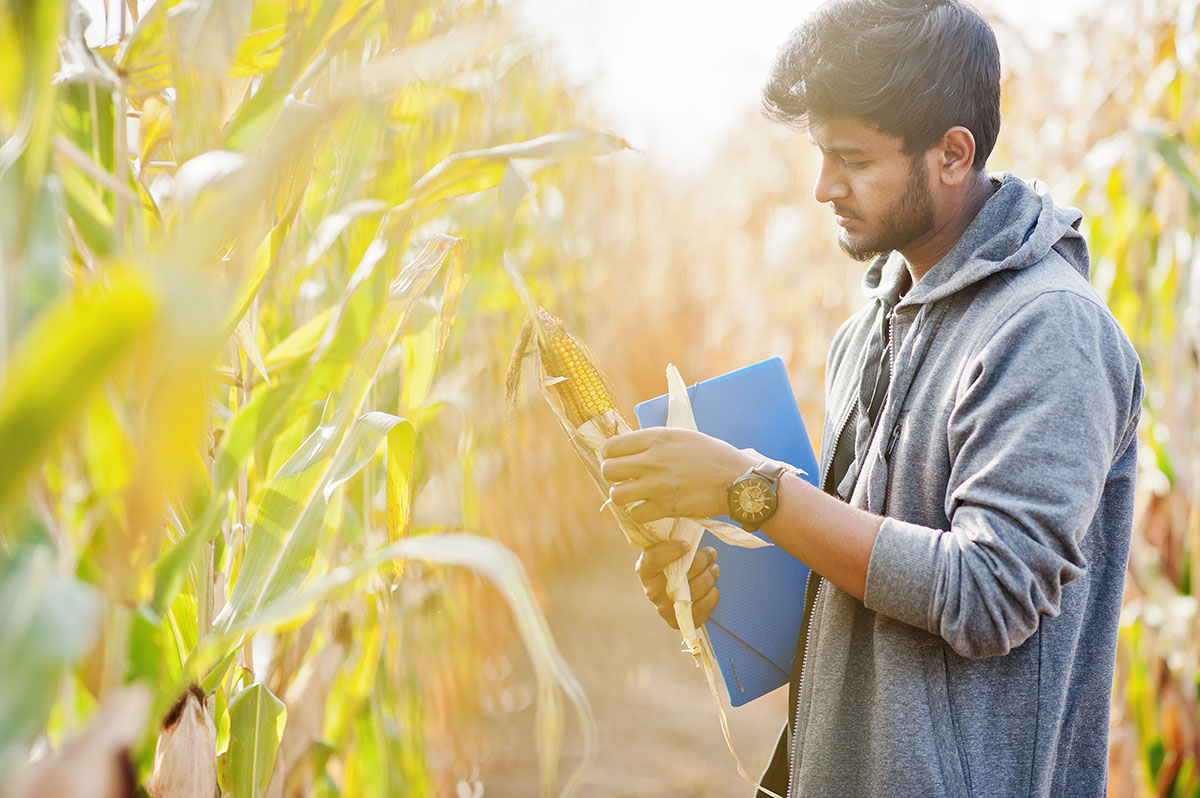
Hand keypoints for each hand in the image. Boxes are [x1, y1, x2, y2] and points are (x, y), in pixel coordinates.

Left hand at [600, 427, 755, 522]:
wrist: (737, 479)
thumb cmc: (713, 455)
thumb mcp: (682, 436)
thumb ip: (654, 441)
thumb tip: (630, 448)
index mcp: (655, 438)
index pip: (611, 447)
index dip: (611, 456)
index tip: (618, 461)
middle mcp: (652, 460)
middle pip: (609, 470)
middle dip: (614, 477)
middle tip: (626, 480)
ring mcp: (657, 485)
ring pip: (617, 495)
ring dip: (624, 497)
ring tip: (636, 496)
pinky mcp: (665, 507)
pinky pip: (635, 514)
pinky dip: (640, 514)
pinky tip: (650, 509)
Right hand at [636, 540, 719, 629]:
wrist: (669, 588)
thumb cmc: (671, 562)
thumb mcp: (666, 547)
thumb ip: (673, 539)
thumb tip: (690, 528)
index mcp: (644, 569)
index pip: (654, 559)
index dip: (671, 551)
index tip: (688, 544)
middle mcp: (652, 591)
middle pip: (683, 574)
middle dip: (702, 560)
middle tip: (711, 553)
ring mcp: (664, 608)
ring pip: (697, 589)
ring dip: (711, 576)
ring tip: (714, 568)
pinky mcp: (678, 622)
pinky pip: (702, 609)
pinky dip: (712, 596)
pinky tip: (713, 588)